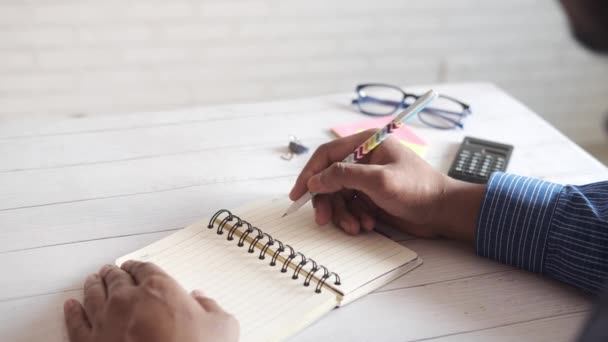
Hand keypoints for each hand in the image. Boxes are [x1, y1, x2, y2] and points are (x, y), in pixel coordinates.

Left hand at [63, 261, 238, 341]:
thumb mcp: (222, 326)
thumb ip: (211, 306)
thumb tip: (202, 298)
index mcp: (160, 288)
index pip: (144, 268)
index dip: (138, 266)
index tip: (135, 267)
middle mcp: (129, 299)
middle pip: (116, 278)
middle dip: (114, 273)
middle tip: (112, 271)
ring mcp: (106, 321)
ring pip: (93, 295)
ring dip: (93, 285)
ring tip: (92, 281)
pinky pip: (75, 323)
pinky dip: (72, 312)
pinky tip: (71, 307)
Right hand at [290, 129, 485, 241]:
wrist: (442, 212)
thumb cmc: (418, 189)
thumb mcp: (379, 181)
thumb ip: (344, 176)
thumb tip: (315, 180)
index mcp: (366, 144)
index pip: (326, 155)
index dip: (309, 174)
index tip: (297, 194)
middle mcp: (363, 159)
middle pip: (328, 179)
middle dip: (326, 201)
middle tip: (323, 219)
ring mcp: (366, 179)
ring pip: (337, 197)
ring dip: (342, 214)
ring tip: (356, 226)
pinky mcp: (369, 197)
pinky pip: (349, 207)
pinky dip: (353, 218)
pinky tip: (367, 224)